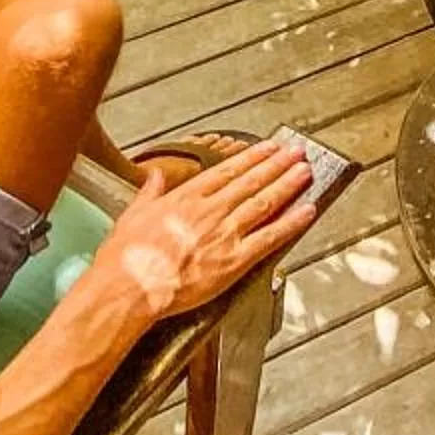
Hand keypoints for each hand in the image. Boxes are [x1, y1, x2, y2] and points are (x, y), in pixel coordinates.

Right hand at [91, 140, 316, 325]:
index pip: (227, 171)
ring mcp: (225, 233)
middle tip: (296, 152)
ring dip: (288, 185)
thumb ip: (149, 192)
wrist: (130, 286)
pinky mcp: (234, 260)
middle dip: (277, 165)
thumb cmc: (128, 257)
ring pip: (264, 202)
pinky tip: (306, 211)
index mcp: (186, 197)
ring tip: (304, 171)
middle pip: (251, 182)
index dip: (251, 158)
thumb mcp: (132, 214)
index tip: (267, 147)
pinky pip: (270, 238)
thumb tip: (155, 176)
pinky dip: (291, 223)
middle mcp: (210, 210)